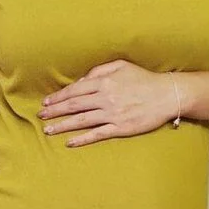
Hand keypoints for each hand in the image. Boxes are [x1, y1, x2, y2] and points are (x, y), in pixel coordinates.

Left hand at [37, 59, 176, 146]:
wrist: (167, 95)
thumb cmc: (144, 79)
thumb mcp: (121, 66)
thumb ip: (99, 70)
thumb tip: (81, 80)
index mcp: (104, 82)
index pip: (75, 90)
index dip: (58, 97)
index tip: (46, 102)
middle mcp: (106, 98)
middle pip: (74, 105)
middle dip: (55, 111)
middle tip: (41, 116)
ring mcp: (113, 114)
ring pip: (82, 121)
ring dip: (63, 125)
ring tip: (48, 130)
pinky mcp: (121, 128)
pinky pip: (98, 134)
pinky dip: (82, 139)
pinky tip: (70, 142)